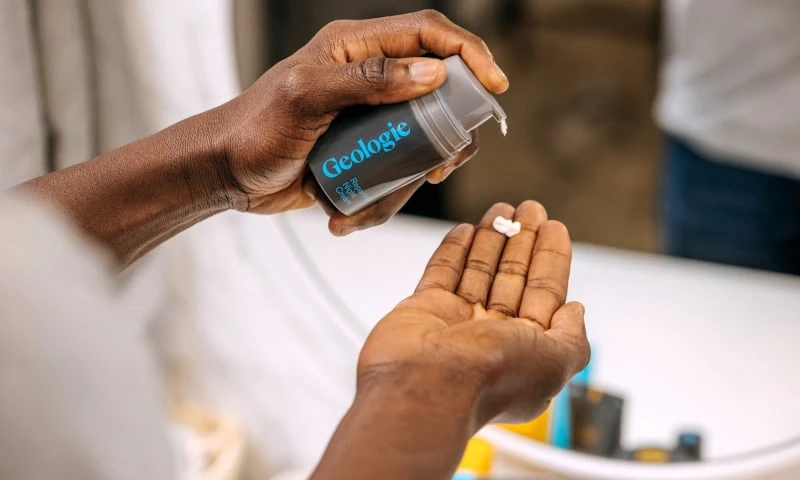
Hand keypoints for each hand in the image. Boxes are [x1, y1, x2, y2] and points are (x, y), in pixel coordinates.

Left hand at [214, 10, 507, 235]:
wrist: (225, 173)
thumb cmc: (254, 128)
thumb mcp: (306, 98)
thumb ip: (367, 80)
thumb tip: (432, 73)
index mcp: (355, 48)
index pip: (427, 33)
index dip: (468, 52)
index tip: (495, 84)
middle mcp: (369, 77)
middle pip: (437, 90)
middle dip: (449, 130)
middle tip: (444, 161)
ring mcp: (369, 116)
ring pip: (422, 139)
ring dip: (413, 175)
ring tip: (386, 198)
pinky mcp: (365, 151)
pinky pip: (398, 169)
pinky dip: (387, 197)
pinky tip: (350, 214)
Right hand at [358, 201, 589, 424]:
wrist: (428, 387)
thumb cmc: (493, 378)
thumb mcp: (555, 360)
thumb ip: (571, 336)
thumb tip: (576, 312)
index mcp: (527, 347)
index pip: (545, 293)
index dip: (552, 259)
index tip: (555, 227)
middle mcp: (493, 334)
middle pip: (513, 276)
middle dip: (524, 240)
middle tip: (530, 208)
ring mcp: (457, 321)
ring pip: (479, 270)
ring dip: (492, 237)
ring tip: (501, 208)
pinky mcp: (425, 310)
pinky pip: (442, 272)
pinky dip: (454, 250)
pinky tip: (465, 230)